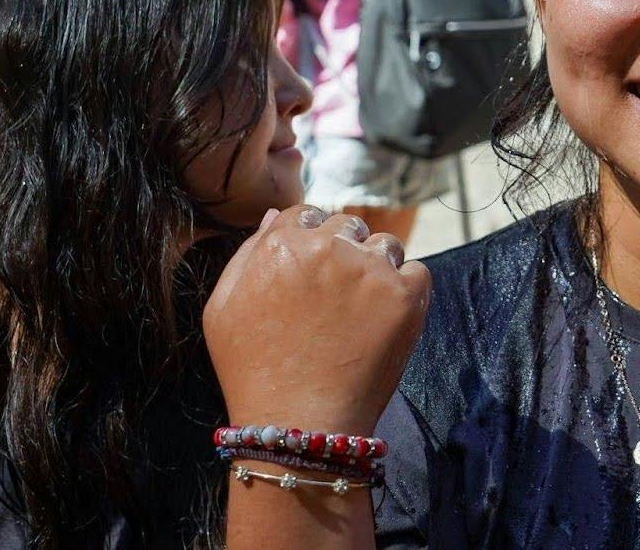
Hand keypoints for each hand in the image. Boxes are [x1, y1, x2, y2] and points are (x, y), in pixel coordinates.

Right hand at [204, 205, 431, 434]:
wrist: (298, 423)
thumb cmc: (253, 372)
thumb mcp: (223, 309)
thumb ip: (248, 253)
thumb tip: (275, 216)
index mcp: (281, 243)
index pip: (307, 215)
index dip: (310, 242)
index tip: (312, 275)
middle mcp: (327, 246)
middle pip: (347, 226)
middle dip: (344, 252)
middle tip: (336, 300)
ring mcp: (369, 269)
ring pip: (385, 246)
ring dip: (377, 268)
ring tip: (360, 313)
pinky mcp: (404, 294)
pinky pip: (416, 271)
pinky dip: (406, 291)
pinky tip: (384, 321)